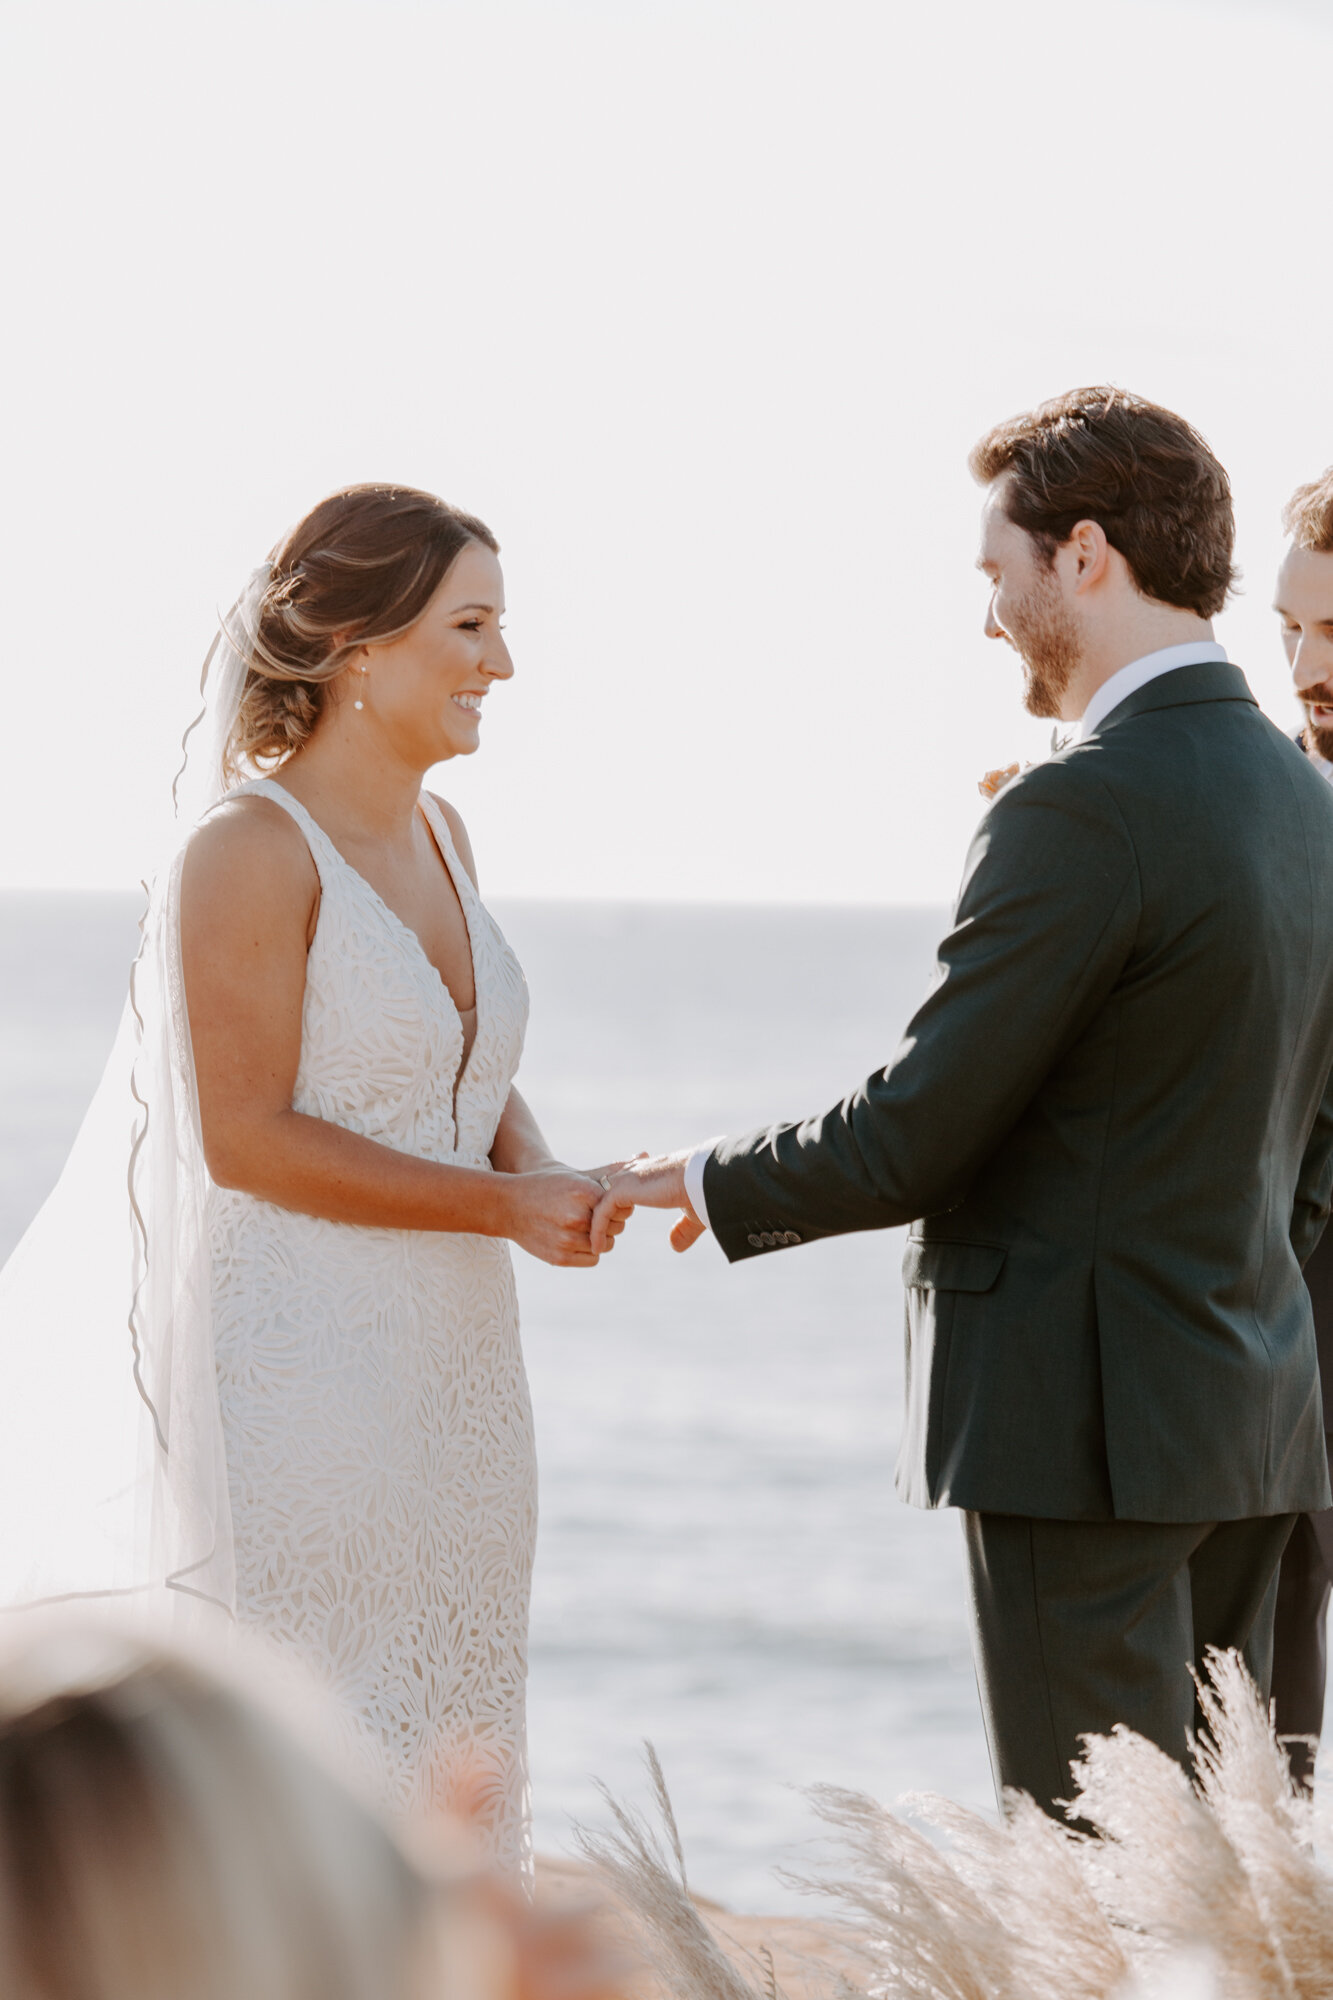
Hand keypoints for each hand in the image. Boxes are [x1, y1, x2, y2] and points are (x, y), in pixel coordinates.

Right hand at [498, 1167, 631, 1268]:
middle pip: (617, 1227)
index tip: (604, 1201)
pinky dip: (589, 1251)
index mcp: (583, 1192)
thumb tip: (645, 1154)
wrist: (507, 1205)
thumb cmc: (547, 1185)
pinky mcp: (560, 1257)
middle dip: (610, 1222)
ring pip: (605, 1245)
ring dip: (600, 1238)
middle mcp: (576, 1217)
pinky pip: (592, 1259)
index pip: (622, 1207)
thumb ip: (612, 1170)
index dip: (616, 1205)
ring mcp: (567, 1240)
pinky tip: (576, 1238)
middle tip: (592, 1214)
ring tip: (583, 1225)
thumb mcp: (577, 1175)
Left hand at [589, 1151, 703, 1255]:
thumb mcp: (692, 1214)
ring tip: (595, 1246)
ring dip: (594, 1225)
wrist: (709, 1178)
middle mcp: (633, 1172)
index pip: (621, 1184)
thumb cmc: (705, 1193)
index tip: (613, 1225)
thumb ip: (682, 1229)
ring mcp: (626, 1180)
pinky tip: (597, 1247)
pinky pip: (600, 1213)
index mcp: (648, 1172)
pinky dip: (596, 1230)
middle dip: (594, 1213)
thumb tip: (673, 1246)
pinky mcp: (624, 1190)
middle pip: (601, 1191)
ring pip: (597, 1203)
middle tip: (593, 1237)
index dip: (613, 1204)